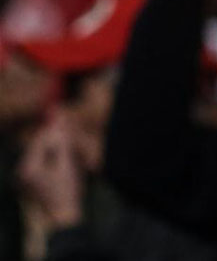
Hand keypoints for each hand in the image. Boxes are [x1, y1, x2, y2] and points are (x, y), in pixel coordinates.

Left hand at [17, 111, 83, 231]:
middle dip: (56, 141)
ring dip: (58, 150)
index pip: (40, 140)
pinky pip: (44, 162)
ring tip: (72, 153)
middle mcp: (23, 170)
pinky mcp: (33, 181)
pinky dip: (56, 159)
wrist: (64, 217)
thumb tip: (58, 123)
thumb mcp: (67, 165)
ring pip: (43, 153)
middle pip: (40, 146)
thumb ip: (62, 143)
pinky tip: (66, 163)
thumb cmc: (67, 192)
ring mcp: (27, 177)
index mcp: (28, 167)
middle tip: (72, 139)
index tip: (65, 121)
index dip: (54, 130)